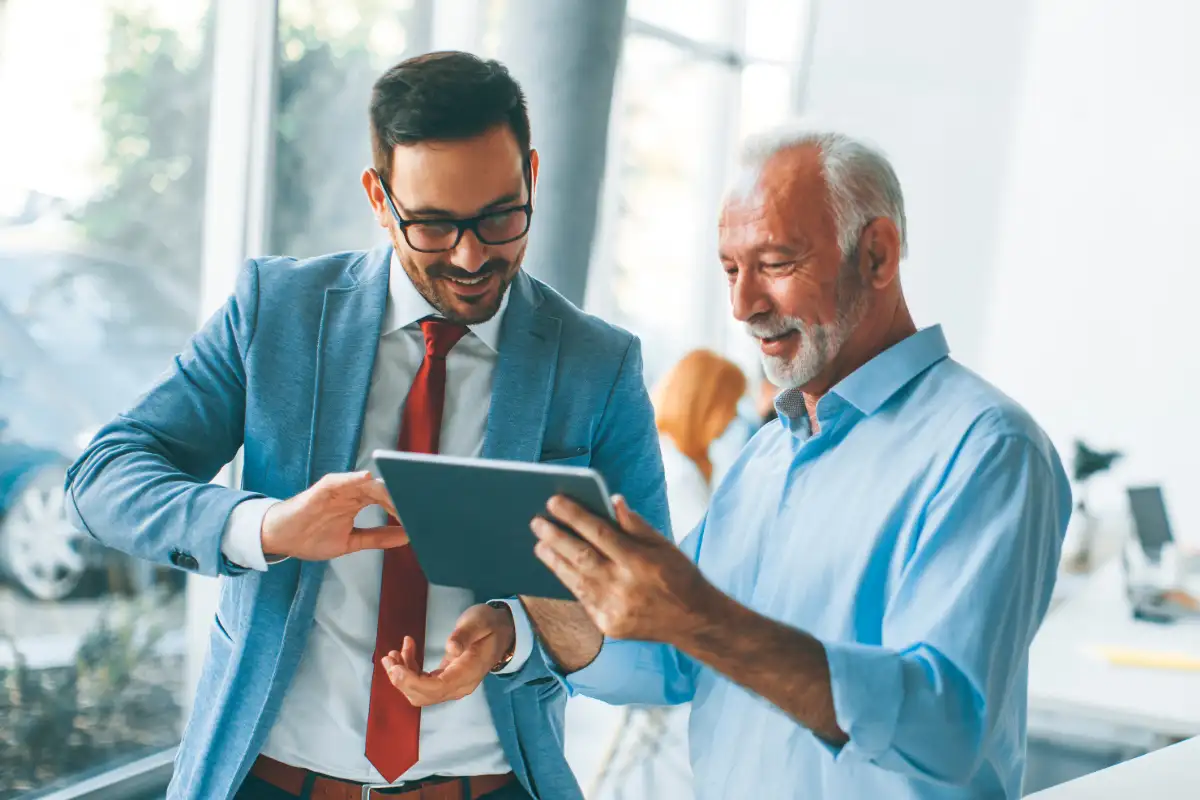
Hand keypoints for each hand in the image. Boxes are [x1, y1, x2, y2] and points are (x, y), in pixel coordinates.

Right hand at [260, 471, 406, 559]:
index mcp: (359, 503)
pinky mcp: (322, 489)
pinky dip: (353, 478)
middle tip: (418, 506)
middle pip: (382, 490)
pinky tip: (367, 478)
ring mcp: (338, 490)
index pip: (388, 500)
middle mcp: (351, 493)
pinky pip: (340, 480)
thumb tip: (406, 537)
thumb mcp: (351, 542)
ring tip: (401, 493)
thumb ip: (378, 538)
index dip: (404, 507)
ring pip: (366, 483)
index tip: (422, 515)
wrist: (281, 539)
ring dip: (384, 488)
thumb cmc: (312, 537)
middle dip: (400, 497)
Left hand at [382, 602, 515, 705]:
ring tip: (393, 653)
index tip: (395, 668)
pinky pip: (423, 683)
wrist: (502, 631)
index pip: (436, 688)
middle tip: (389, 658)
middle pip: (424, 695)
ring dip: (402, 676)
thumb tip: (451, 648)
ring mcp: (453, 685)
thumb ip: (465, 635)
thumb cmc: (490, 624)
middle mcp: (460, 685)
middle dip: (401, 680)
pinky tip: (406, 651)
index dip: (412, 682)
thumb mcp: (479, 622)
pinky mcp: (446, 680)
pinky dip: (409, 671)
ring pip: (420, 692)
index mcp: (468, 673)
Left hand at [531, 495, 716, 643]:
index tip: (554, 501)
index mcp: (639, 562)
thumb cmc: (680, 577)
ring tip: (540, 543)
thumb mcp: (665, 546)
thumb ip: (636, 525)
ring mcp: (614, 609)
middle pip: (580, 556)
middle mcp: (623, 586)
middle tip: (537, 522)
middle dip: (555, 536)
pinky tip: (559, 567)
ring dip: (554, 560)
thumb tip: (612, 500)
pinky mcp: (608, 626)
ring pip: (575, 580)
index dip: (574, 515)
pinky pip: (582, 599)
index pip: (599, 533)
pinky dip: (569, 581)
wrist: (694, 622)